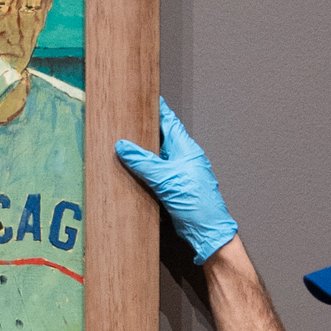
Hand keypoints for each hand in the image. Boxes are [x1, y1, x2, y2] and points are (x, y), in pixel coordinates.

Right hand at [114, 99, 237, 263]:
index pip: (170, 122)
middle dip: (145, 130)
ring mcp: (178, 174)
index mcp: (186, 149)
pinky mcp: (173, 189)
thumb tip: (123, 146)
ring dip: (143, 152)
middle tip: (127, 120)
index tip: (146, 97)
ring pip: (157, 157)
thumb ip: (143, 162)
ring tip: (123, 144)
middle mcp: (183, 158)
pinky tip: (132, 171)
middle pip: (161, 138)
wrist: (207, 233)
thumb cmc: (198, 204)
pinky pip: (155, 174)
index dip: (158, 109)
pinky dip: (144, 171)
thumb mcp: (166, 179)